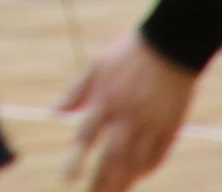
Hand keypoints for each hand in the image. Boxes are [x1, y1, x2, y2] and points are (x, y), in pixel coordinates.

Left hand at [63, 31, 201, 190]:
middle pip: (111, 158)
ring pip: (136, 161)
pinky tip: (138, 176)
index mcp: (105, 102)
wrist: (169, 46)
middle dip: (100, 181)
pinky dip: (147, 168)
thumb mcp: (95, 67)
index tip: (68, 180)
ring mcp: (151, 124)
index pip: (86, 138)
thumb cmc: (127, 54)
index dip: (77, 160)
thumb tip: (54, 113)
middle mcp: (127, 117)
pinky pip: (158, 154)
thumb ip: (75, 93)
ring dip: (123, 181)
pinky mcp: (170, 126)